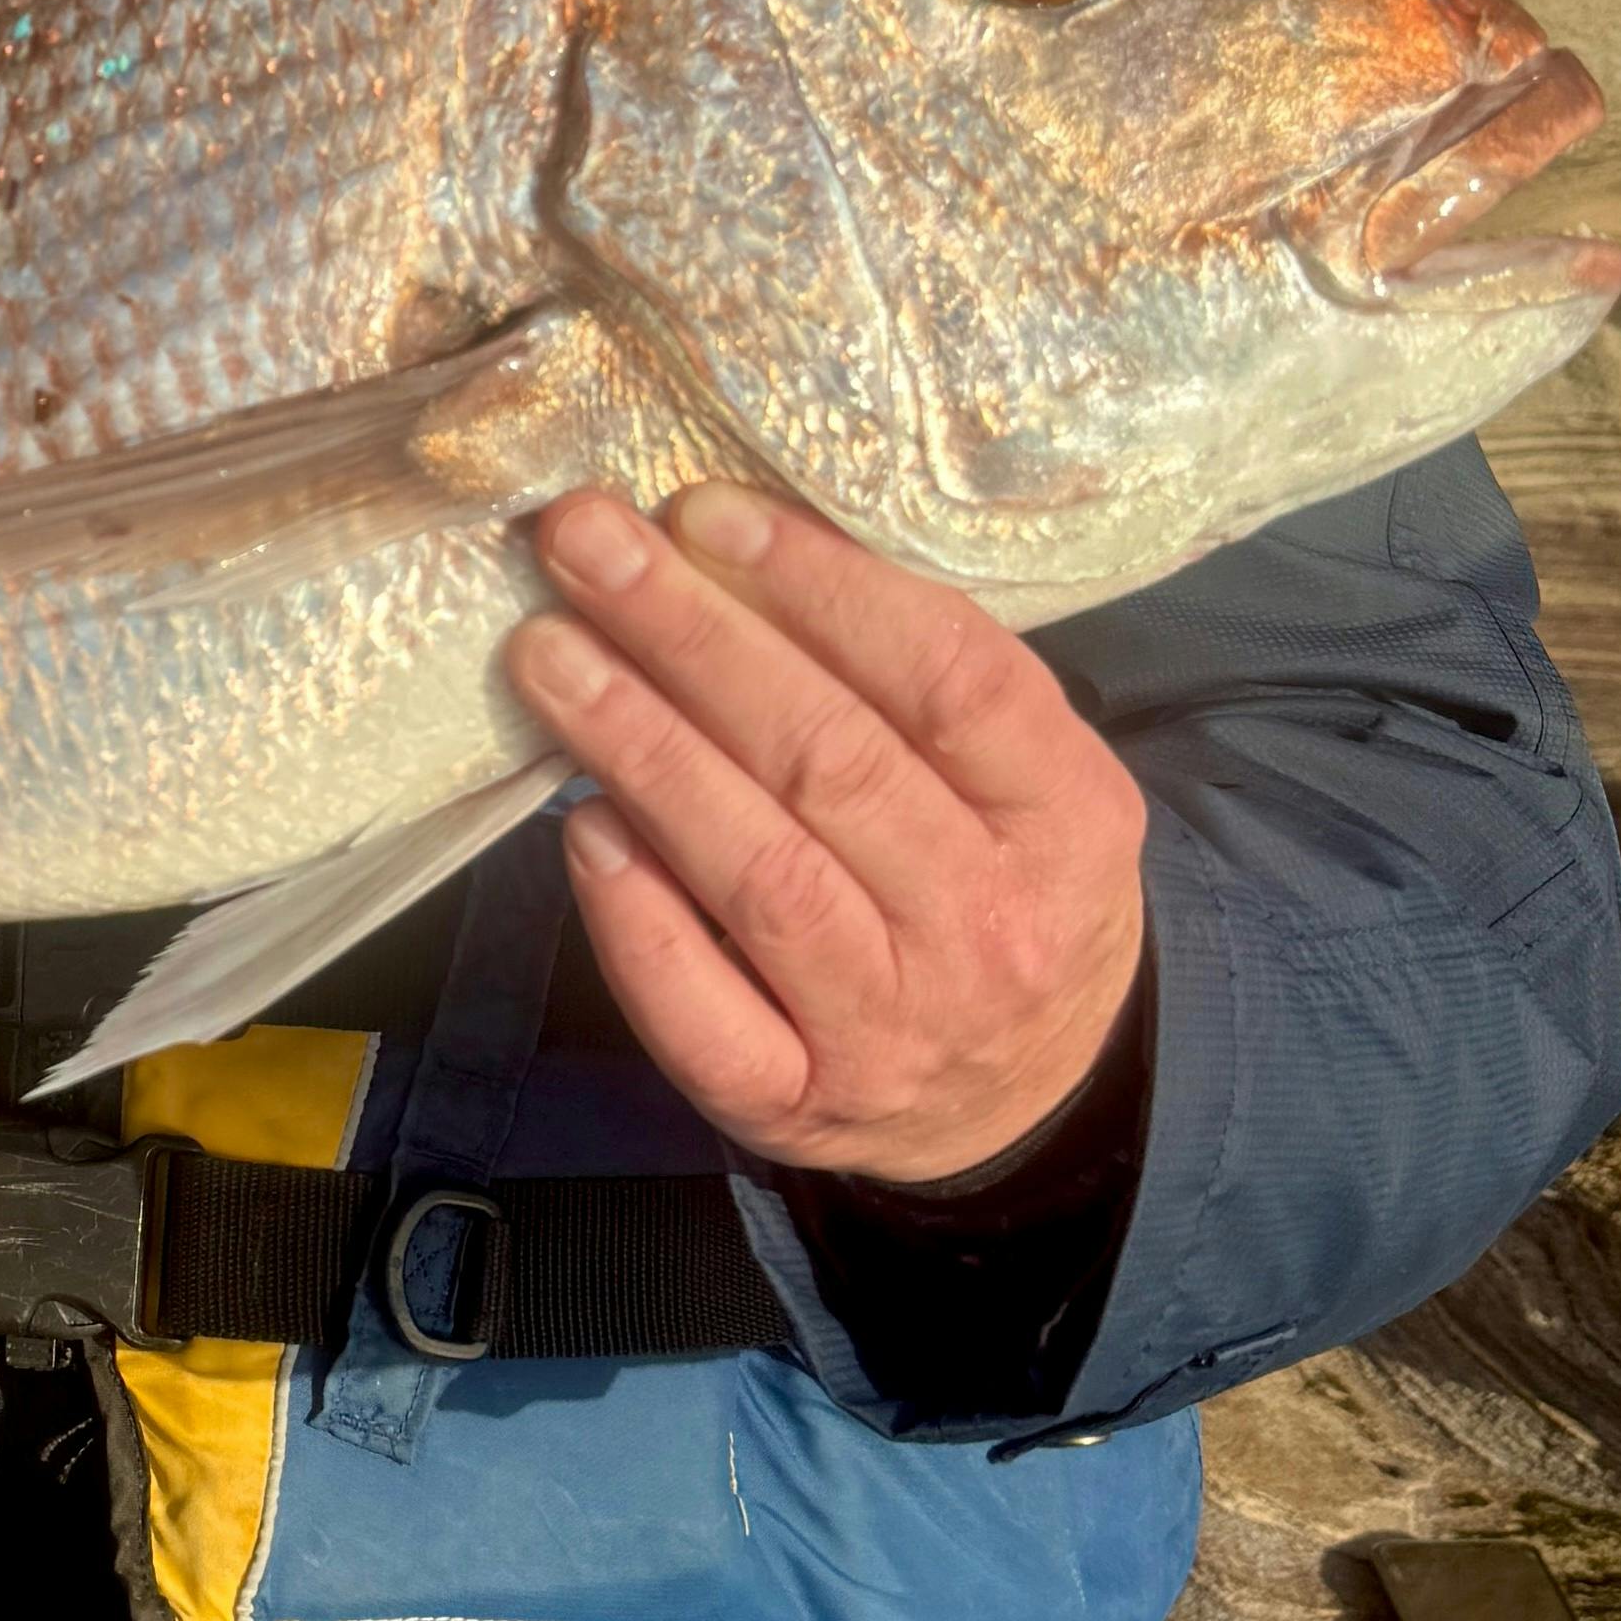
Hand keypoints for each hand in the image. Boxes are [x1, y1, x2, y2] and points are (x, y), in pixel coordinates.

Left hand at [504, 487, 1146, 1187]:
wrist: (1035, 1097)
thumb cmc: (999, 887)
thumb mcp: (1027, 780)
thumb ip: (917, 678)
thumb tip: (732, 546)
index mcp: (1069, 822)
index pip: (951, 680)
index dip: (822, 586)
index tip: (703, 512)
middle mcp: (989, 929)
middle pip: (831, 762)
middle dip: (691, 638)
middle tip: (585, 546)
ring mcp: (893, 1030)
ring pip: (758, 874)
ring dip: (642, 748)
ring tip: (551, 656)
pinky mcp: (800, 1108)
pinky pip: (703, 1015)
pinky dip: (637, 918)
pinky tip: (584, 828)